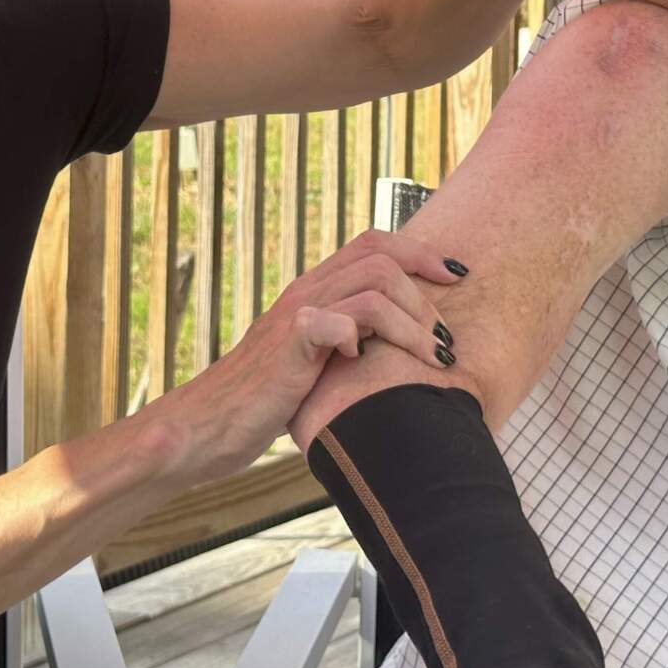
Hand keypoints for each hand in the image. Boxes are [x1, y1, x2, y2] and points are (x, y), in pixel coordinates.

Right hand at [140, 230, 461, 485]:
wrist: (210, 425)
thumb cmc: (265, 401)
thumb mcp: (314, 361)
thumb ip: (346, 342)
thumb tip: (400, 348)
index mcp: (315, 288)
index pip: (374, 242)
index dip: (421, 253)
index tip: (457, 276)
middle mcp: (307, 290)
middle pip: (382, 259)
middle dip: (426, 297)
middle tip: (443, 341)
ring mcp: (297, 314)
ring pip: (374, 289)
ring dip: (413, 324)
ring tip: (430, 357)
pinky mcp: (289, 343)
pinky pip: (340, 322)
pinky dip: (361, 338)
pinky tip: (360, 362)